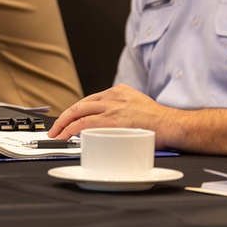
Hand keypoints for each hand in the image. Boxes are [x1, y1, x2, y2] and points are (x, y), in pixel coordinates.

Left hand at [48, 85, 179, 146]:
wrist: (171, 125)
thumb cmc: (159, 122)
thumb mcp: (138, 106)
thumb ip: (122, 110)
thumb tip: (109, 125)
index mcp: (121, 91)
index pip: (91, 100)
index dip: (76, 111)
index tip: (69, 119)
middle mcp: (114, 96)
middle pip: (80, 104)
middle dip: (64, 117)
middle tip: (55, 128)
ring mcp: (111, 107)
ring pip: (78, 112)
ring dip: (63, 124)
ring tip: (56, 134)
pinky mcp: (110, 120)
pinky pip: (83, 123)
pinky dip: (71, 129)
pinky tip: (65, 135)